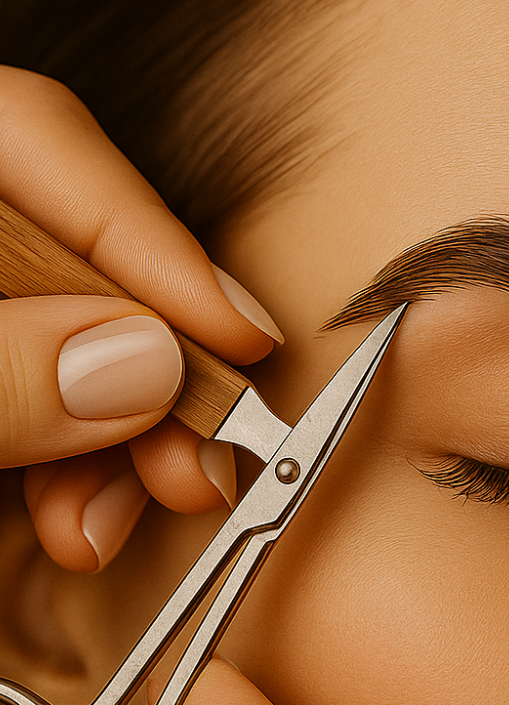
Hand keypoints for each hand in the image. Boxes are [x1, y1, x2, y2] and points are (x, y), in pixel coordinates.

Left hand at [0, 66, 280, 571]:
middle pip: (76, 265)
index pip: (42, 146)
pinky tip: (78, 520)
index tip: (239, 339)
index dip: (154, 244)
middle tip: (198, 465)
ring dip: (112, 450)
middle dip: (148, 378)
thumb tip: (139, 368)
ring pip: (66, 352)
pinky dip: (67, 472)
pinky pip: (37, 408)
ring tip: (112, 523)